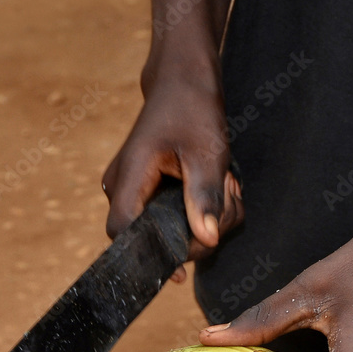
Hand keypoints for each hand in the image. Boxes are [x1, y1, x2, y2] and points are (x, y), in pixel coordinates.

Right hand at [102, 75, 242, 281]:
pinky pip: (172, 220)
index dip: (150, 257)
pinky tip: (219, 187)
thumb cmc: (193, 108)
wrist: (183, 79)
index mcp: (129, 177)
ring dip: (205, 220)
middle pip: (151, 239)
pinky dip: (201, 212)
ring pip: (167, 231)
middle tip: (230, 199)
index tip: (180, 272)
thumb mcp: (207, 152)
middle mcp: (122, 188)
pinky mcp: (146, 194)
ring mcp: (132, 192)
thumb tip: (207, 240)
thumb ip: (204, 196)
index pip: (123, 232)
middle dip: (196, 234)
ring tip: (228, 185)